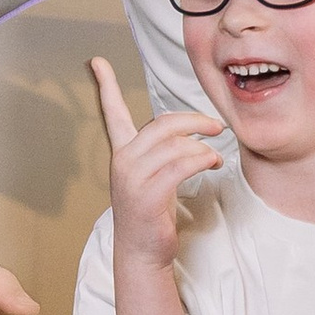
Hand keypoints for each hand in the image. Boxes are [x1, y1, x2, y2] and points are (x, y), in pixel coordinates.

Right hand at [90, 57, 226, 265]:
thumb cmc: (151, 214)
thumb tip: (189, 132)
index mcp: (122, 153)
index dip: (105, 86)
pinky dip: (203, 160)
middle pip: (163, 124)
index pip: (111, 113)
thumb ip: (161, 151)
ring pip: (176, 144)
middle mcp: (123, 161)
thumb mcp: (152, 177)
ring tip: (216, 159)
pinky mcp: (147, 195)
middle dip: (195, 121)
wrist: (142, 252)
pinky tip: (212, 165)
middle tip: (216, 127)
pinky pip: (181, 165)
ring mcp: (133, 178)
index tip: (97, 62)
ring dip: (204, 148)